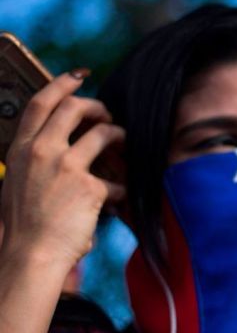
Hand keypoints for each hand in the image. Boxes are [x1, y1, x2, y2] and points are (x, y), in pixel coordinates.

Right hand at [0, 69, 124, 268]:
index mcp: (21, 150)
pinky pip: (117, 181)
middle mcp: (42, 152)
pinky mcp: (89, 187)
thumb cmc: (23, 226)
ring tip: (122, 144)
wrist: (29, 256)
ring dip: (118, 134)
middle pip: (74, 108)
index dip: (61, 84)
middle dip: (96, 106)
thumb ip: (34, 161)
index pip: (40, 104)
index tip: (78, 76)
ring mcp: (66, 167)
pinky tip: (121, 200)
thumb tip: (59, 149)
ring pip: (103, 133)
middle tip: (106, 115)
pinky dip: (122, 190)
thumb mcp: (17, 183)